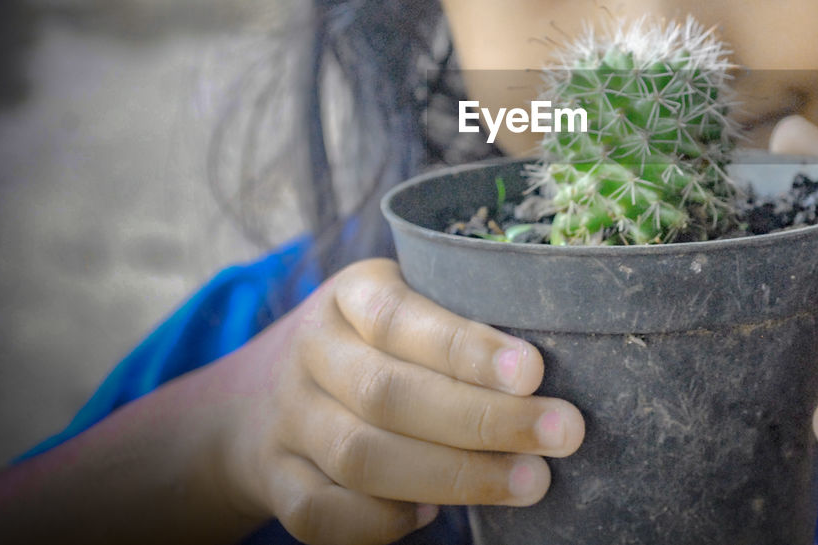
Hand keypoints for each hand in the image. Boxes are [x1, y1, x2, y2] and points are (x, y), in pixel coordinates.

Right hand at [207, 259, 584, 544]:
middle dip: (484, 421)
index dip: (467, 348)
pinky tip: (431, 517)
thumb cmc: (372, 346)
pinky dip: (378, 523)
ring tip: (530, 482)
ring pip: (361, 457)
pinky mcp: (275, 480)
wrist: (254, 399)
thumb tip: (545, 379)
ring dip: (453, 477)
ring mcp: (288, 420)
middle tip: (563, 434)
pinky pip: (319, 515)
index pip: (402, 319)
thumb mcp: (403, 307)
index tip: (534, 371)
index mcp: (350, 296)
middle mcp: (312, 352)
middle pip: (390, 395)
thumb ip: (456, 329)